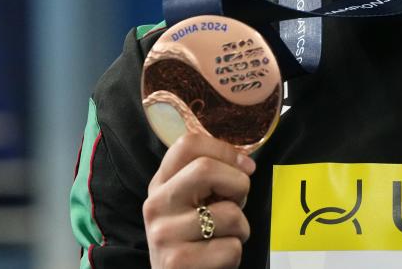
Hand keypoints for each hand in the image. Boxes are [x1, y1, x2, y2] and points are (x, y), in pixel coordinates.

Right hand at [143, 132, 255, 268]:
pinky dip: (234, 255)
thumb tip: (245, 163)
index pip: (188, 144)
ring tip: (223, 238)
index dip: (225, 150)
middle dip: (238, 186)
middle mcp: (156, 204)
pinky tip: (216, 260)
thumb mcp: (193, 202)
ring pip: (229, 214)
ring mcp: (163, 234)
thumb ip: (209, 178)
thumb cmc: (196, 238)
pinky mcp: (176, 262)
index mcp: (161, 183)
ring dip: (241, 228)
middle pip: (206, 169)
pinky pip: (231, 248)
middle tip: (237, 204)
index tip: (245, 167)